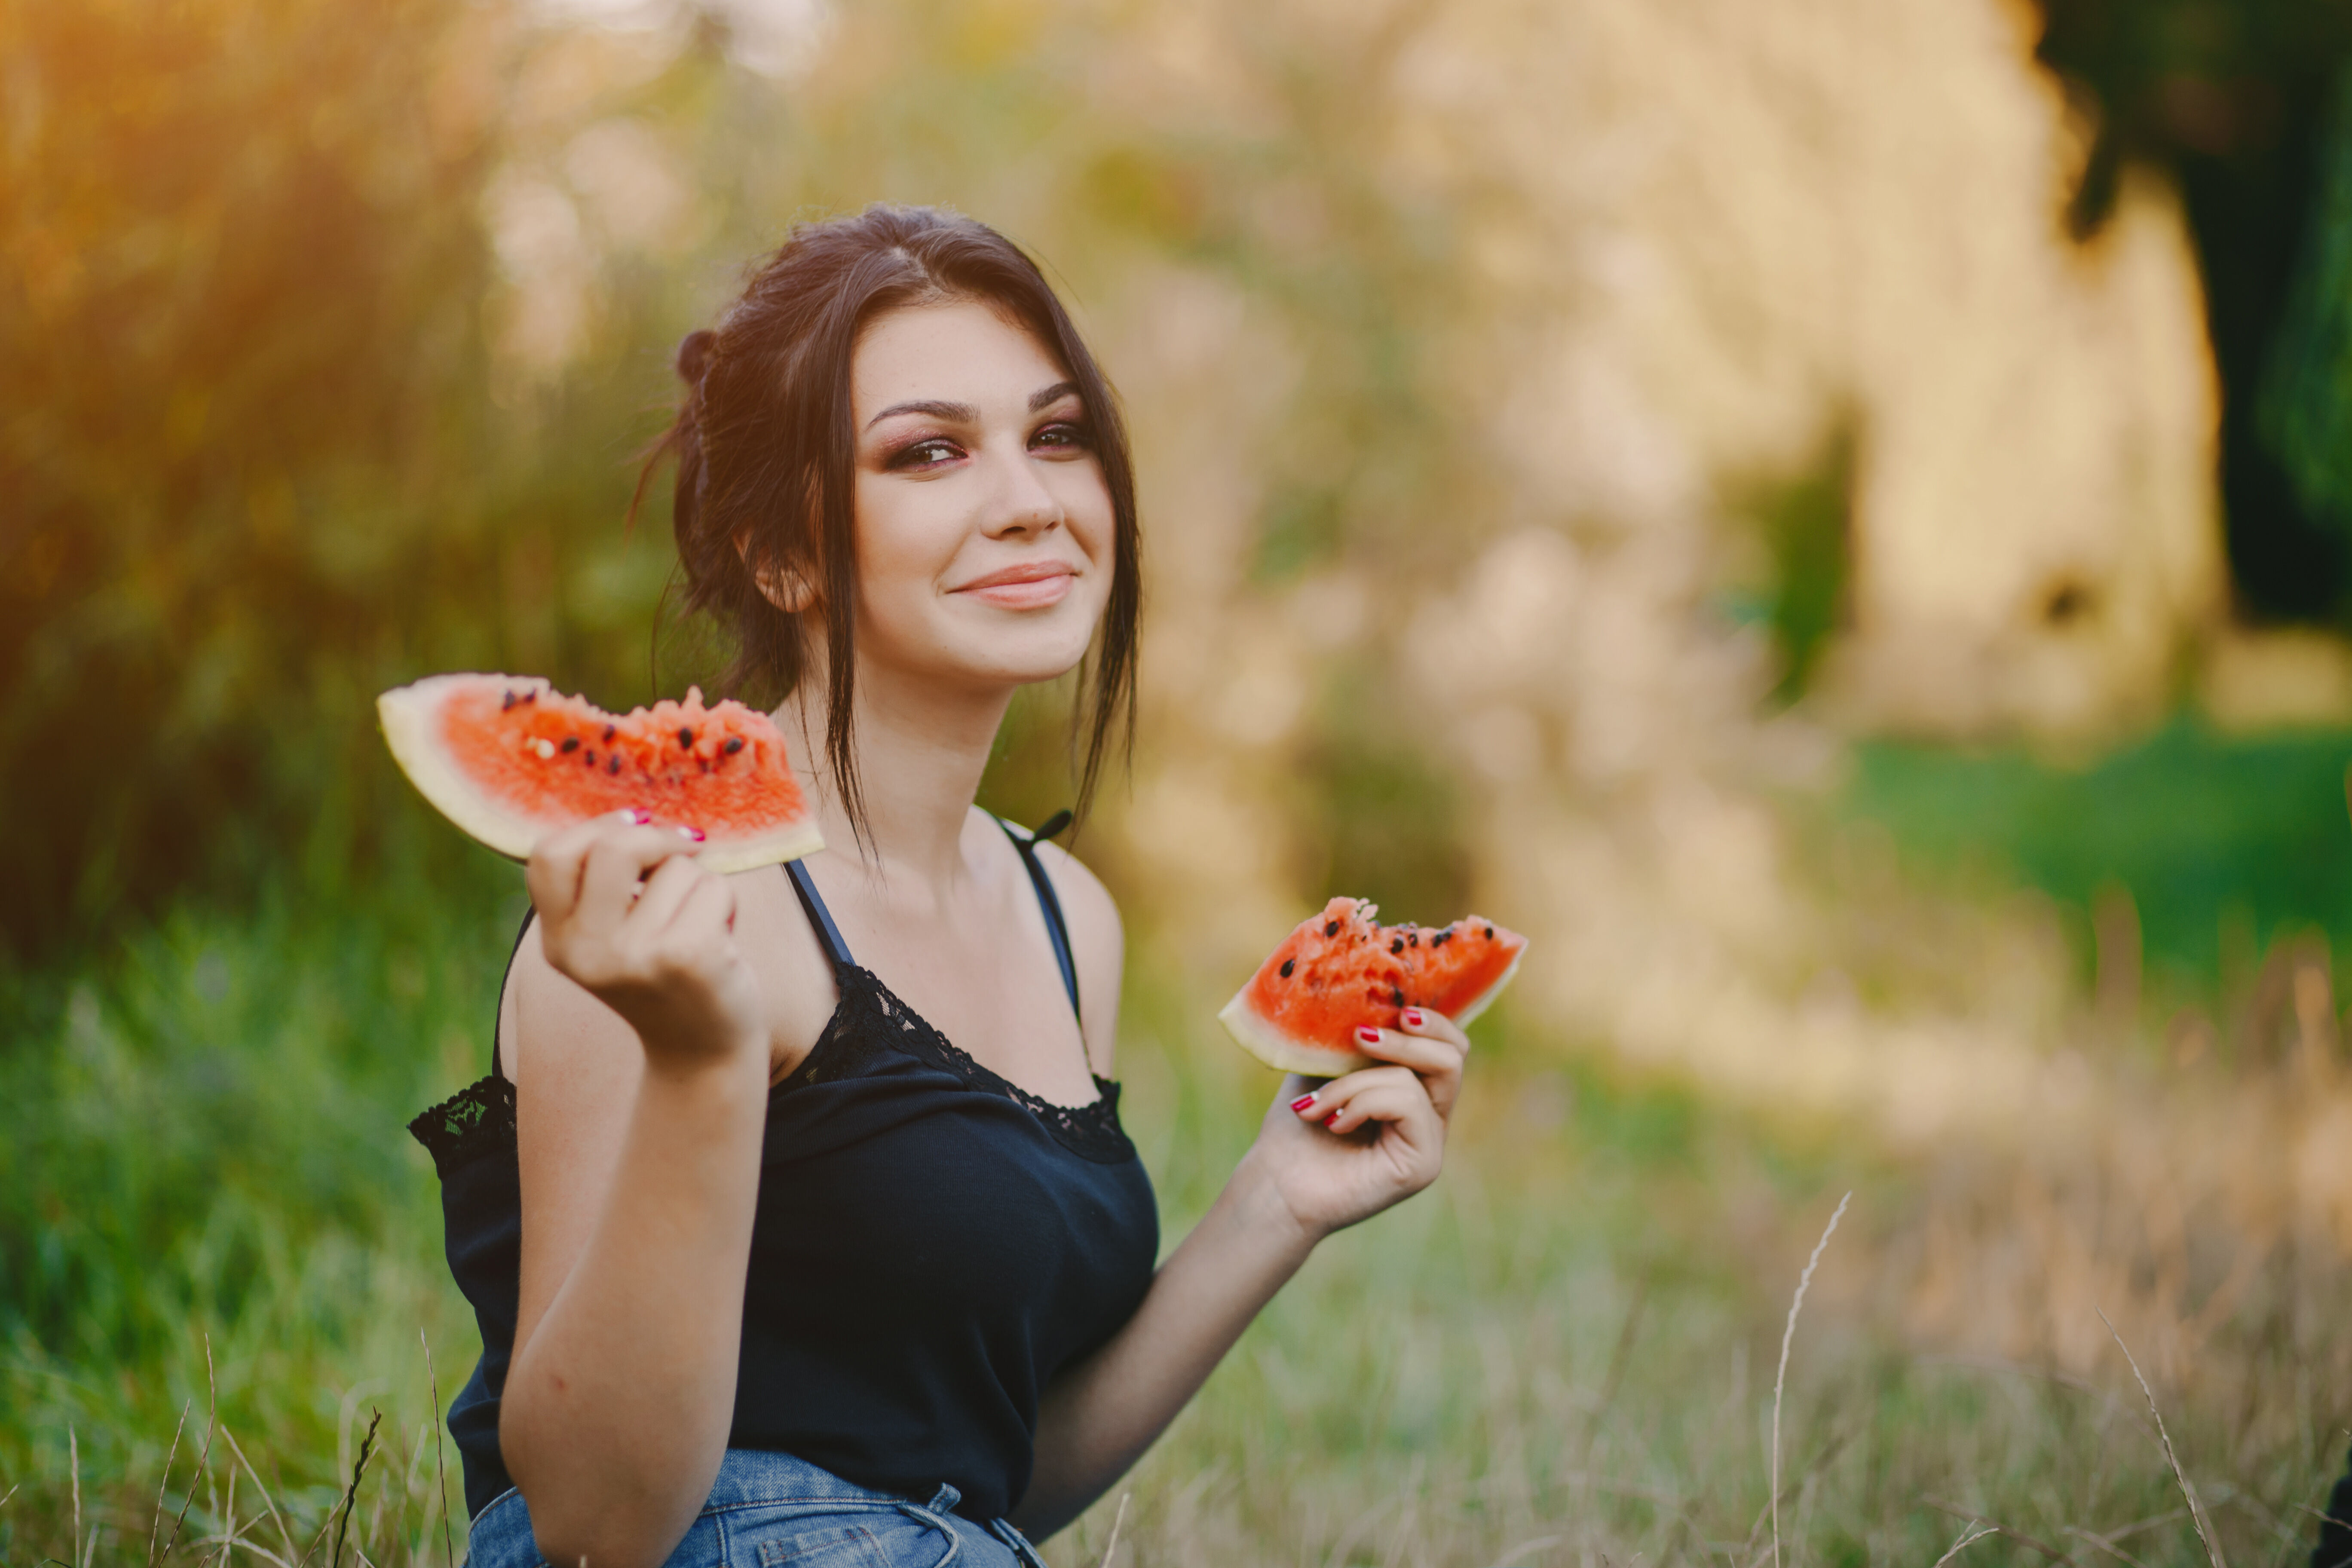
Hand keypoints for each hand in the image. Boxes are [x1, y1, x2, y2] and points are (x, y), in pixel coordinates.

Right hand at [525, 812, 767, 1075]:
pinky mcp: (685, 957)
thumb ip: (604, 884)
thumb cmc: (665, 976)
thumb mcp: (614, 935)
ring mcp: (634, 956)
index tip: (635, 825)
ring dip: (698, 886)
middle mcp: (586, 951)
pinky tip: (718, 943)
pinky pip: (713, 887)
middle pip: (611, 847)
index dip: (596, 827)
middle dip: (657, 839)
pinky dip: (726, 905)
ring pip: (675, 867)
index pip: (548, 855)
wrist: (701, 1051)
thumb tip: (635, 813)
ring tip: (696, 927)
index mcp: (559, 941)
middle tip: (683, 853)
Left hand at [1244, 1007, 1467, 1241]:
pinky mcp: (1424, 1164)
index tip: (1399, 1010)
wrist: (1275, 1185)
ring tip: (1319, 1104)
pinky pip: (1408, 1104)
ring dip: (1356, 1082)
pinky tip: (1334, 1123)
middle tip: (1359, 1037)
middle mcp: (1430, 1117)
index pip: (1450, 1045)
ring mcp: (1431, 1143)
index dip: (1434, 1021)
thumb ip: (1356, 1037)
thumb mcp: (1326, 1067)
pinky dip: (1363, 1103)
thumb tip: (1376, 1001)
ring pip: (1416, 1079)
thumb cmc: (1296, 1128)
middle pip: (1453, 1056)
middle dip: (1405, 1039)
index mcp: (1414, 1091)